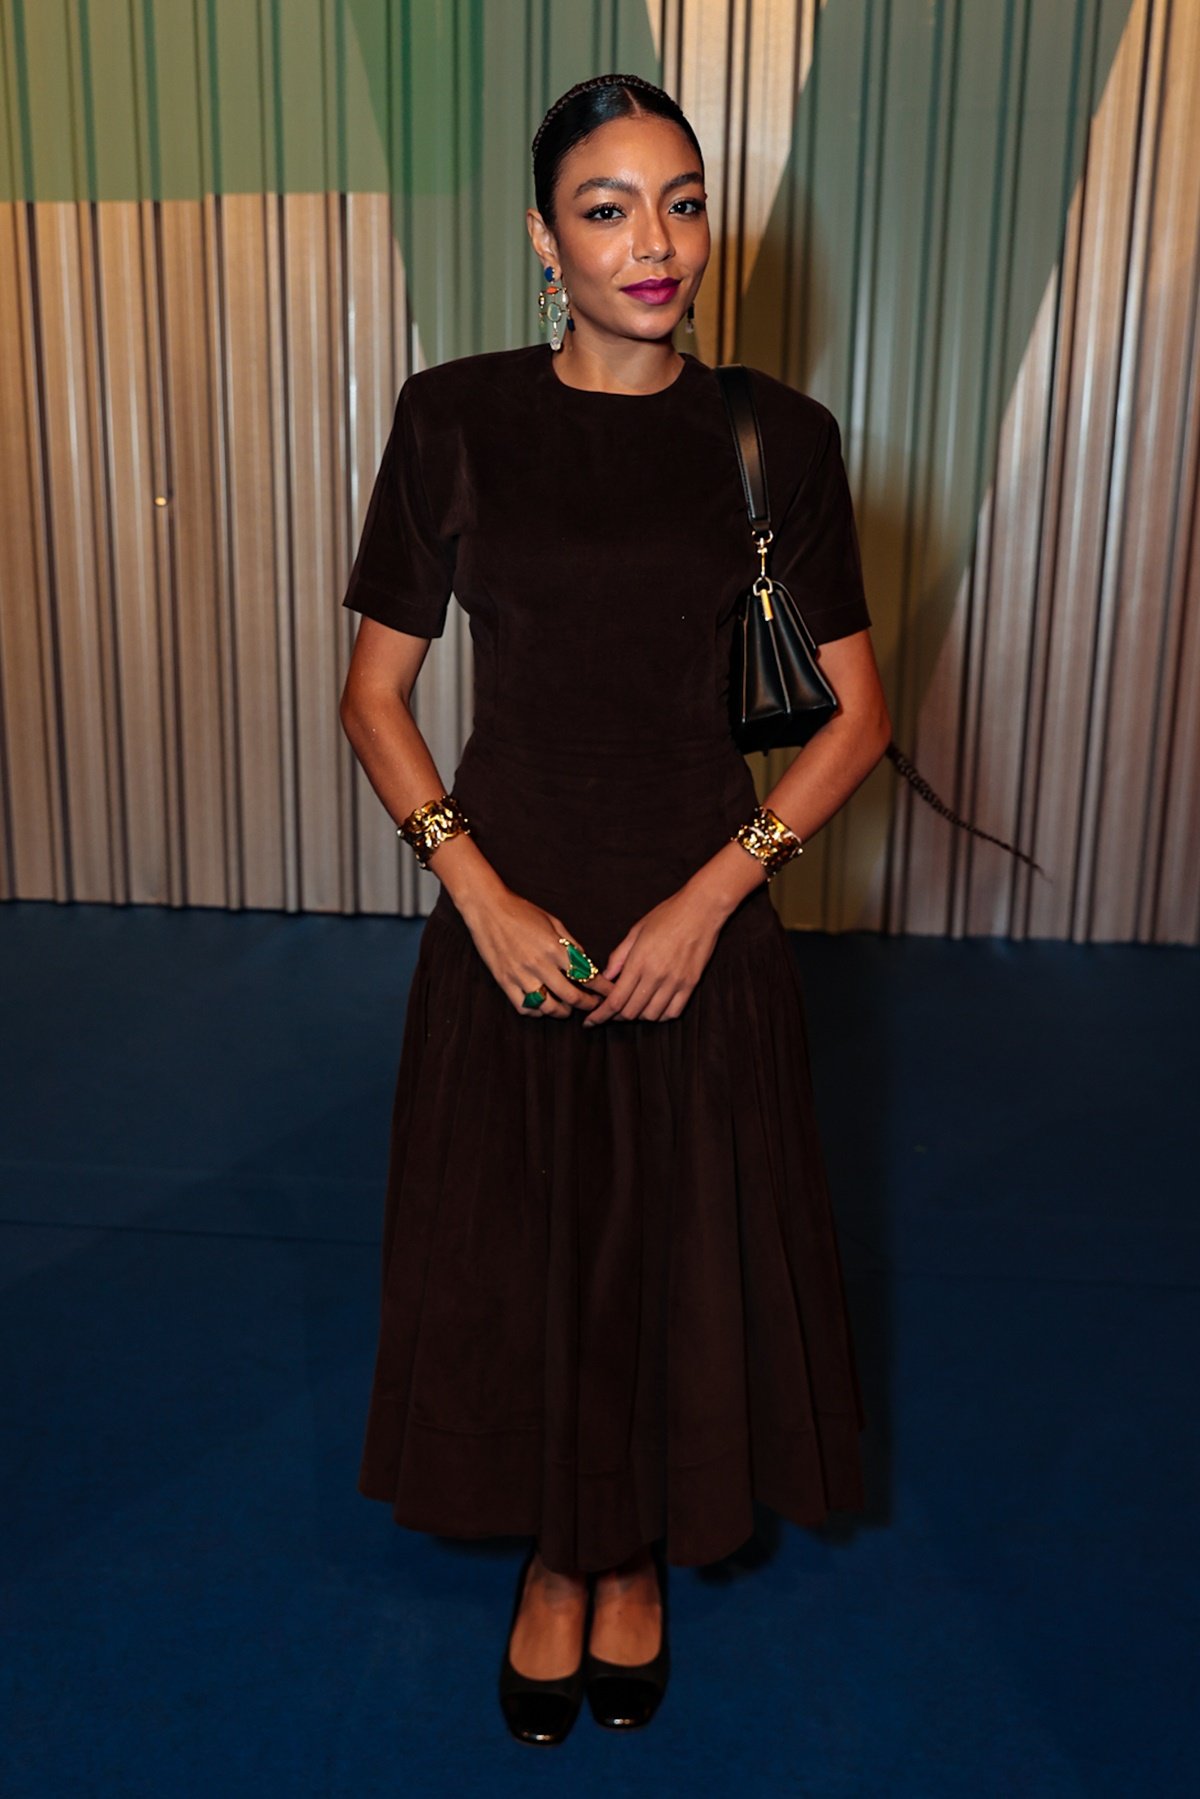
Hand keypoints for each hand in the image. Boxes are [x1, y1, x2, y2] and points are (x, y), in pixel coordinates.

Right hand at [459, 885, 615, 1019]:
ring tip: (567, 1009)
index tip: (610, 994)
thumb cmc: (521, 911)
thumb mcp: (553, 921)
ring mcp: (521, 975)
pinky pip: (524, 1007)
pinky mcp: (504, 982)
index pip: (586, 974)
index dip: (602, 988)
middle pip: (571, 996)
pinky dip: (537, 1011)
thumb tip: (585, 961)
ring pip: (548, 1007)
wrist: (488, 909)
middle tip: (593, 1005)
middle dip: (587, 1004)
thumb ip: (571, 943)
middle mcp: (540, 964)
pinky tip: (543, 1007)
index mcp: (555, 948)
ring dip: (562, 1012)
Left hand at [582, 886, 722, 1025]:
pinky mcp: (691, 984)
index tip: (590, 1021)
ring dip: (638, 1015)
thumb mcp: (636, 931)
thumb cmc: (667, 915)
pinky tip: (654, 1006)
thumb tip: (606, 977)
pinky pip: (673, 1012)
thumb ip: (619, 956)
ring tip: (633, 1005)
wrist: (702, 909)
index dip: (600, 1015)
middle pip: (631, 1012)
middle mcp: (656, 975)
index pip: (615, 1000)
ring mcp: (675, 982)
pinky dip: (660, 1015)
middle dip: (616, 1016)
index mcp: (639, 961)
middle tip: (611, 1011)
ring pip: (651, 1015)